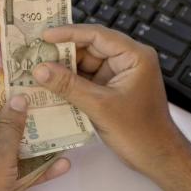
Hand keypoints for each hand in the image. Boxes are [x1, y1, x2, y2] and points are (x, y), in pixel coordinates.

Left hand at [0, 96, 70, 190]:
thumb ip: (10, 125)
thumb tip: (18, 99)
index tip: (16, 74)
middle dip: (19, 112)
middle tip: (43, 96)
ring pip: (8, 145)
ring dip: (31, 140)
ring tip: (56, 124)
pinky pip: (14, 168)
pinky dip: (33, 167)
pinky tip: (59, 162)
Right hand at [33, 24, 190, 190]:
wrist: (155, 157)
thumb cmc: (138, 131)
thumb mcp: (99, 106)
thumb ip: (68, 86)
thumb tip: (39, 69)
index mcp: (133, 56)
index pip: (97, 36)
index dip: (69, 33)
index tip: (44, 36)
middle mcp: (125, 61)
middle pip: (88, 48)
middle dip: (62, 52)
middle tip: (34, 54)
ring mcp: (116, 76)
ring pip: (83, 65)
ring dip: (62, 69)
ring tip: (36, 69)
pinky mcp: (108, 90)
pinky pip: (84, 80)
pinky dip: (68, 82)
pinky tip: (48, 85)